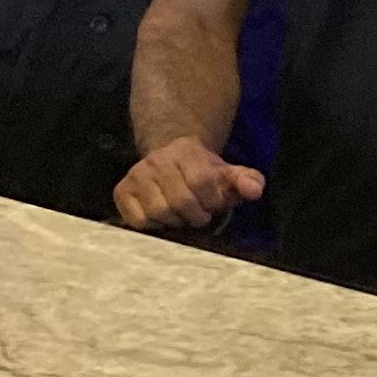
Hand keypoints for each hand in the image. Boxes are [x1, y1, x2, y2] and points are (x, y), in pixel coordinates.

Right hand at [113, 139, 264, 231]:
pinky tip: (162, 216)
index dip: (212, 201)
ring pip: (159, 212)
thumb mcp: (226, 173)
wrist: (169, 160)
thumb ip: (246, 180)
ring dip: (175, 221)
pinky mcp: (122, 191)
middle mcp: (157, 160)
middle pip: (180, 201)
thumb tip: (255, 190)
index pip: (202, 181)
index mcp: (186, 152)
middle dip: (195, 214)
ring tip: (180, 214)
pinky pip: (139, 220)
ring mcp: (136, 175)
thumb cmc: (202, 173)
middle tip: (198, 214)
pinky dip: (154, 225)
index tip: (213, 204)